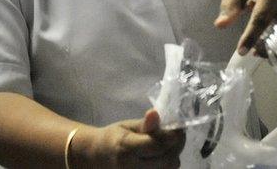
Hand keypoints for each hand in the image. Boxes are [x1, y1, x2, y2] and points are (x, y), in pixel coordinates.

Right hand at [70, 109, 184, 168]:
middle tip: (176, 133)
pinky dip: (168, 162)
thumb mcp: (126, 127)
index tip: (177, 126)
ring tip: (168, 143)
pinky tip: (162, 154)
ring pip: (170, 167)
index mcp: (125, 147)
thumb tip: (156, 113)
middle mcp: (133, 166)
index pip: (157, 145)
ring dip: (174, 154)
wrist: (99, 158)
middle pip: (168, 159)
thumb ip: (144, 124)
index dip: (172, 135)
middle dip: (176, 145)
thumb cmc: (113, 138)